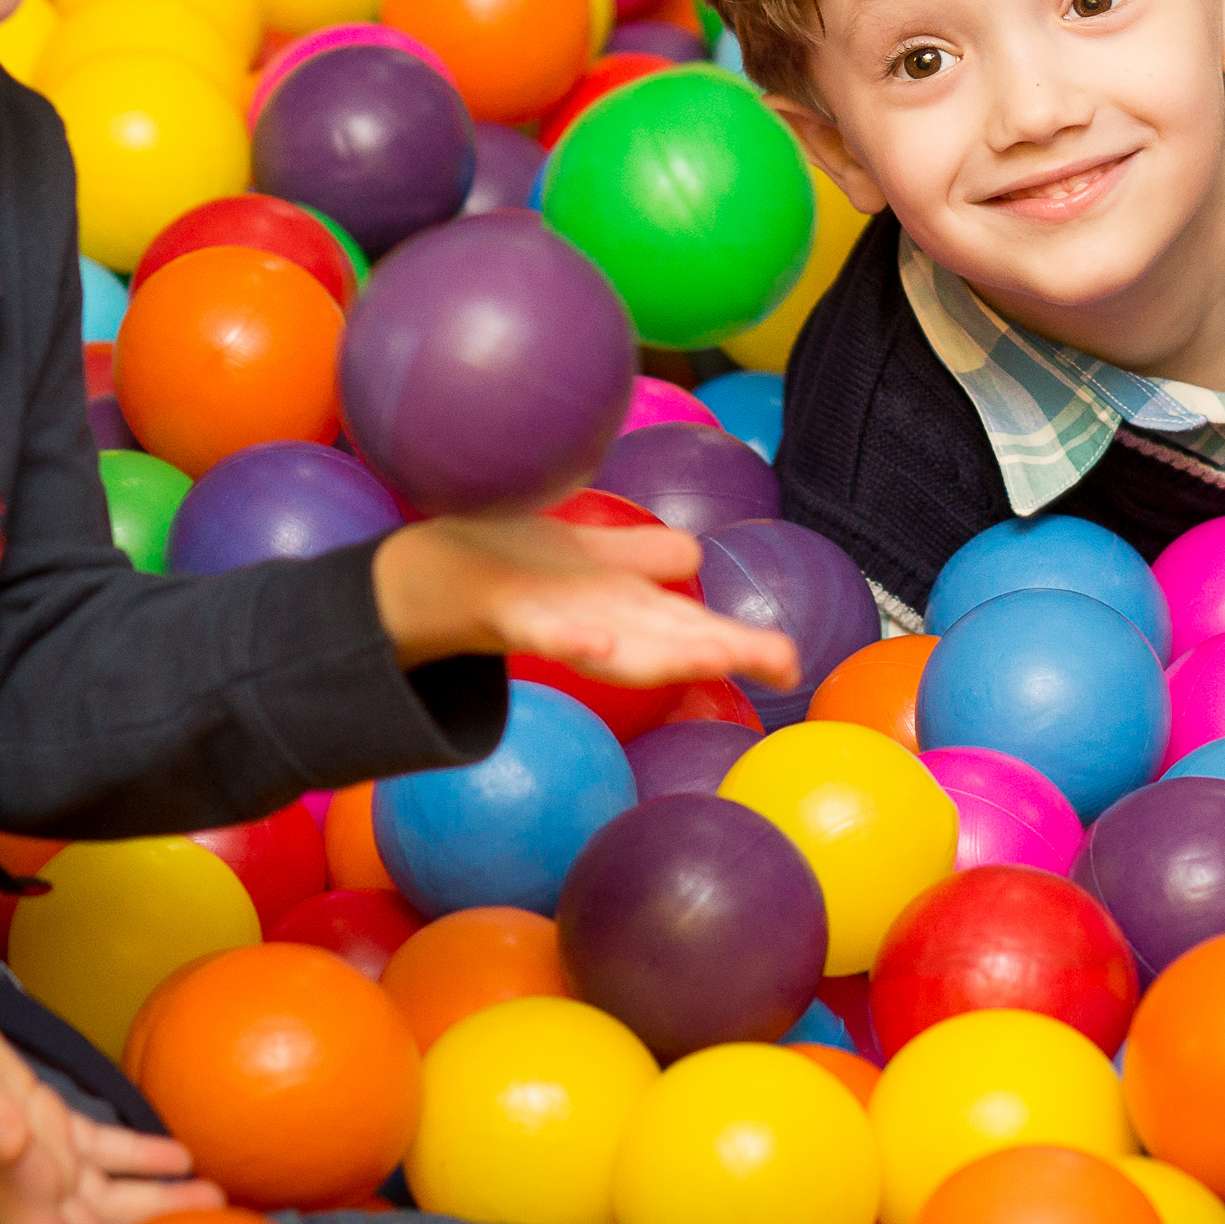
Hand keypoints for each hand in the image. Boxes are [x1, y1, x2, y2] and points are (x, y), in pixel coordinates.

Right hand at [0, 976, 219, 1223]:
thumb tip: (19, 1153)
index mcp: (7, 1190)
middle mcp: (26, 1183)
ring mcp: (37, 1151)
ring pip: (111, 1193)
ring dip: (161, 1200)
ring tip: (218, 1200)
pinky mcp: (42, 1114)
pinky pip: (102, 1147)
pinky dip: (143, 1155)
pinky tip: (181, 1154)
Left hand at [374, 513, 801, 691]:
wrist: (431, 574)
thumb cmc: (519, 569)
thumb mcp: (592, 559)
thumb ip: (645, 560)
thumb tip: (697, 561)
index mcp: (626, 609)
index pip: (698, 628)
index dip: (747, 644)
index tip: (794, 665)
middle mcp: (602, 624)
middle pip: (675, 639)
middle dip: (729, 650)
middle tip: (785, 663)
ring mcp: (559, 620)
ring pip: (621, 644)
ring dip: (666, 654)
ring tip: (714, 657)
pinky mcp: (508, 613)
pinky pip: (544, 630)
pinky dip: (572, 638)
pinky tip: (598, 641)